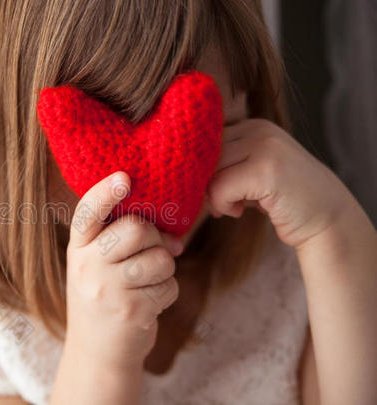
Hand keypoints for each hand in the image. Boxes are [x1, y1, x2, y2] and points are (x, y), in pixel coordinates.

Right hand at [64, 171, 182, 371]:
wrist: (97, 354)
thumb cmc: (104, 299)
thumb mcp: (96, 266)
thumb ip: (119, 240)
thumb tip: (172, 231)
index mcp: (78, 249)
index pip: (87, 213)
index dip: (106, 192)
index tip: (125, 177)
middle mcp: (87, 266)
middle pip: (136, 229)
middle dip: (156, 237)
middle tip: (156, 248)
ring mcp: (108, 290)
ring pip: (160, 258)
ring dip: (166, 268)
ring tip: (150, 281)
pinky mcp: (131, 311)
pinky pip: (169, 286)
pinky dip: (168, 292)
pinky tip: (150, 302)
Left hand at [206, 118, 356, 247]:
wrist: (326, 218)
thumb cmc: (280, 198)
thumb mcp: (250, 172)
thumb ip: (223, 164)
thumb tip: (178, 170)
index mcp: (251, 126)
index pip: (203, 138)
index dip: (196, 166)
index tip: (202, 188)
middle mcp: (258, 129)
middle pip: (202, 153)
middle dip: (201, 182)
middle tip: (215, 203)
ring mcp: (264, 146)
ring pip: (209, 170)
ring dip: (211, 195)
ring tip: (229, 207)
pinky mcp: (266, 169)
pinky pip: (221, 187)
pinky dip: (222, 204)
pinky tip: (237, 212)